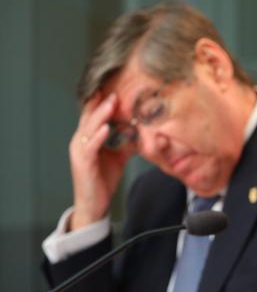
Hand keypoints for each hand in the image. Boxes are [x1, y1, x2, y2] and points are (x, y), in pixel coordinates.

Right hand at [68, 92, 136, 229]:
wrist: (94, 204)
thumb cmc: (103, 179)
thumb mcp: (118, 157)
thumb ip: (126, 143)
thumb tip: (141, 133)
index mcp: (88, 138)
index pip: (94, 115)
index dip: (102, 102)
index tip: (114, 87)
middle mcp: (81, 141)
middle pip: (90, 117)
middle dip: (102, 103)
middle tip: (114, 89)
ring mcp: (80, 151)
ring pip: (89, 128)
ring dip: (101, 115)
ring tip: (112, 103)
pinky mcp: (82, 163)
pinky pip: (90, 146)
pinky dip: (98, 136)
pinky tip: (106, 128)